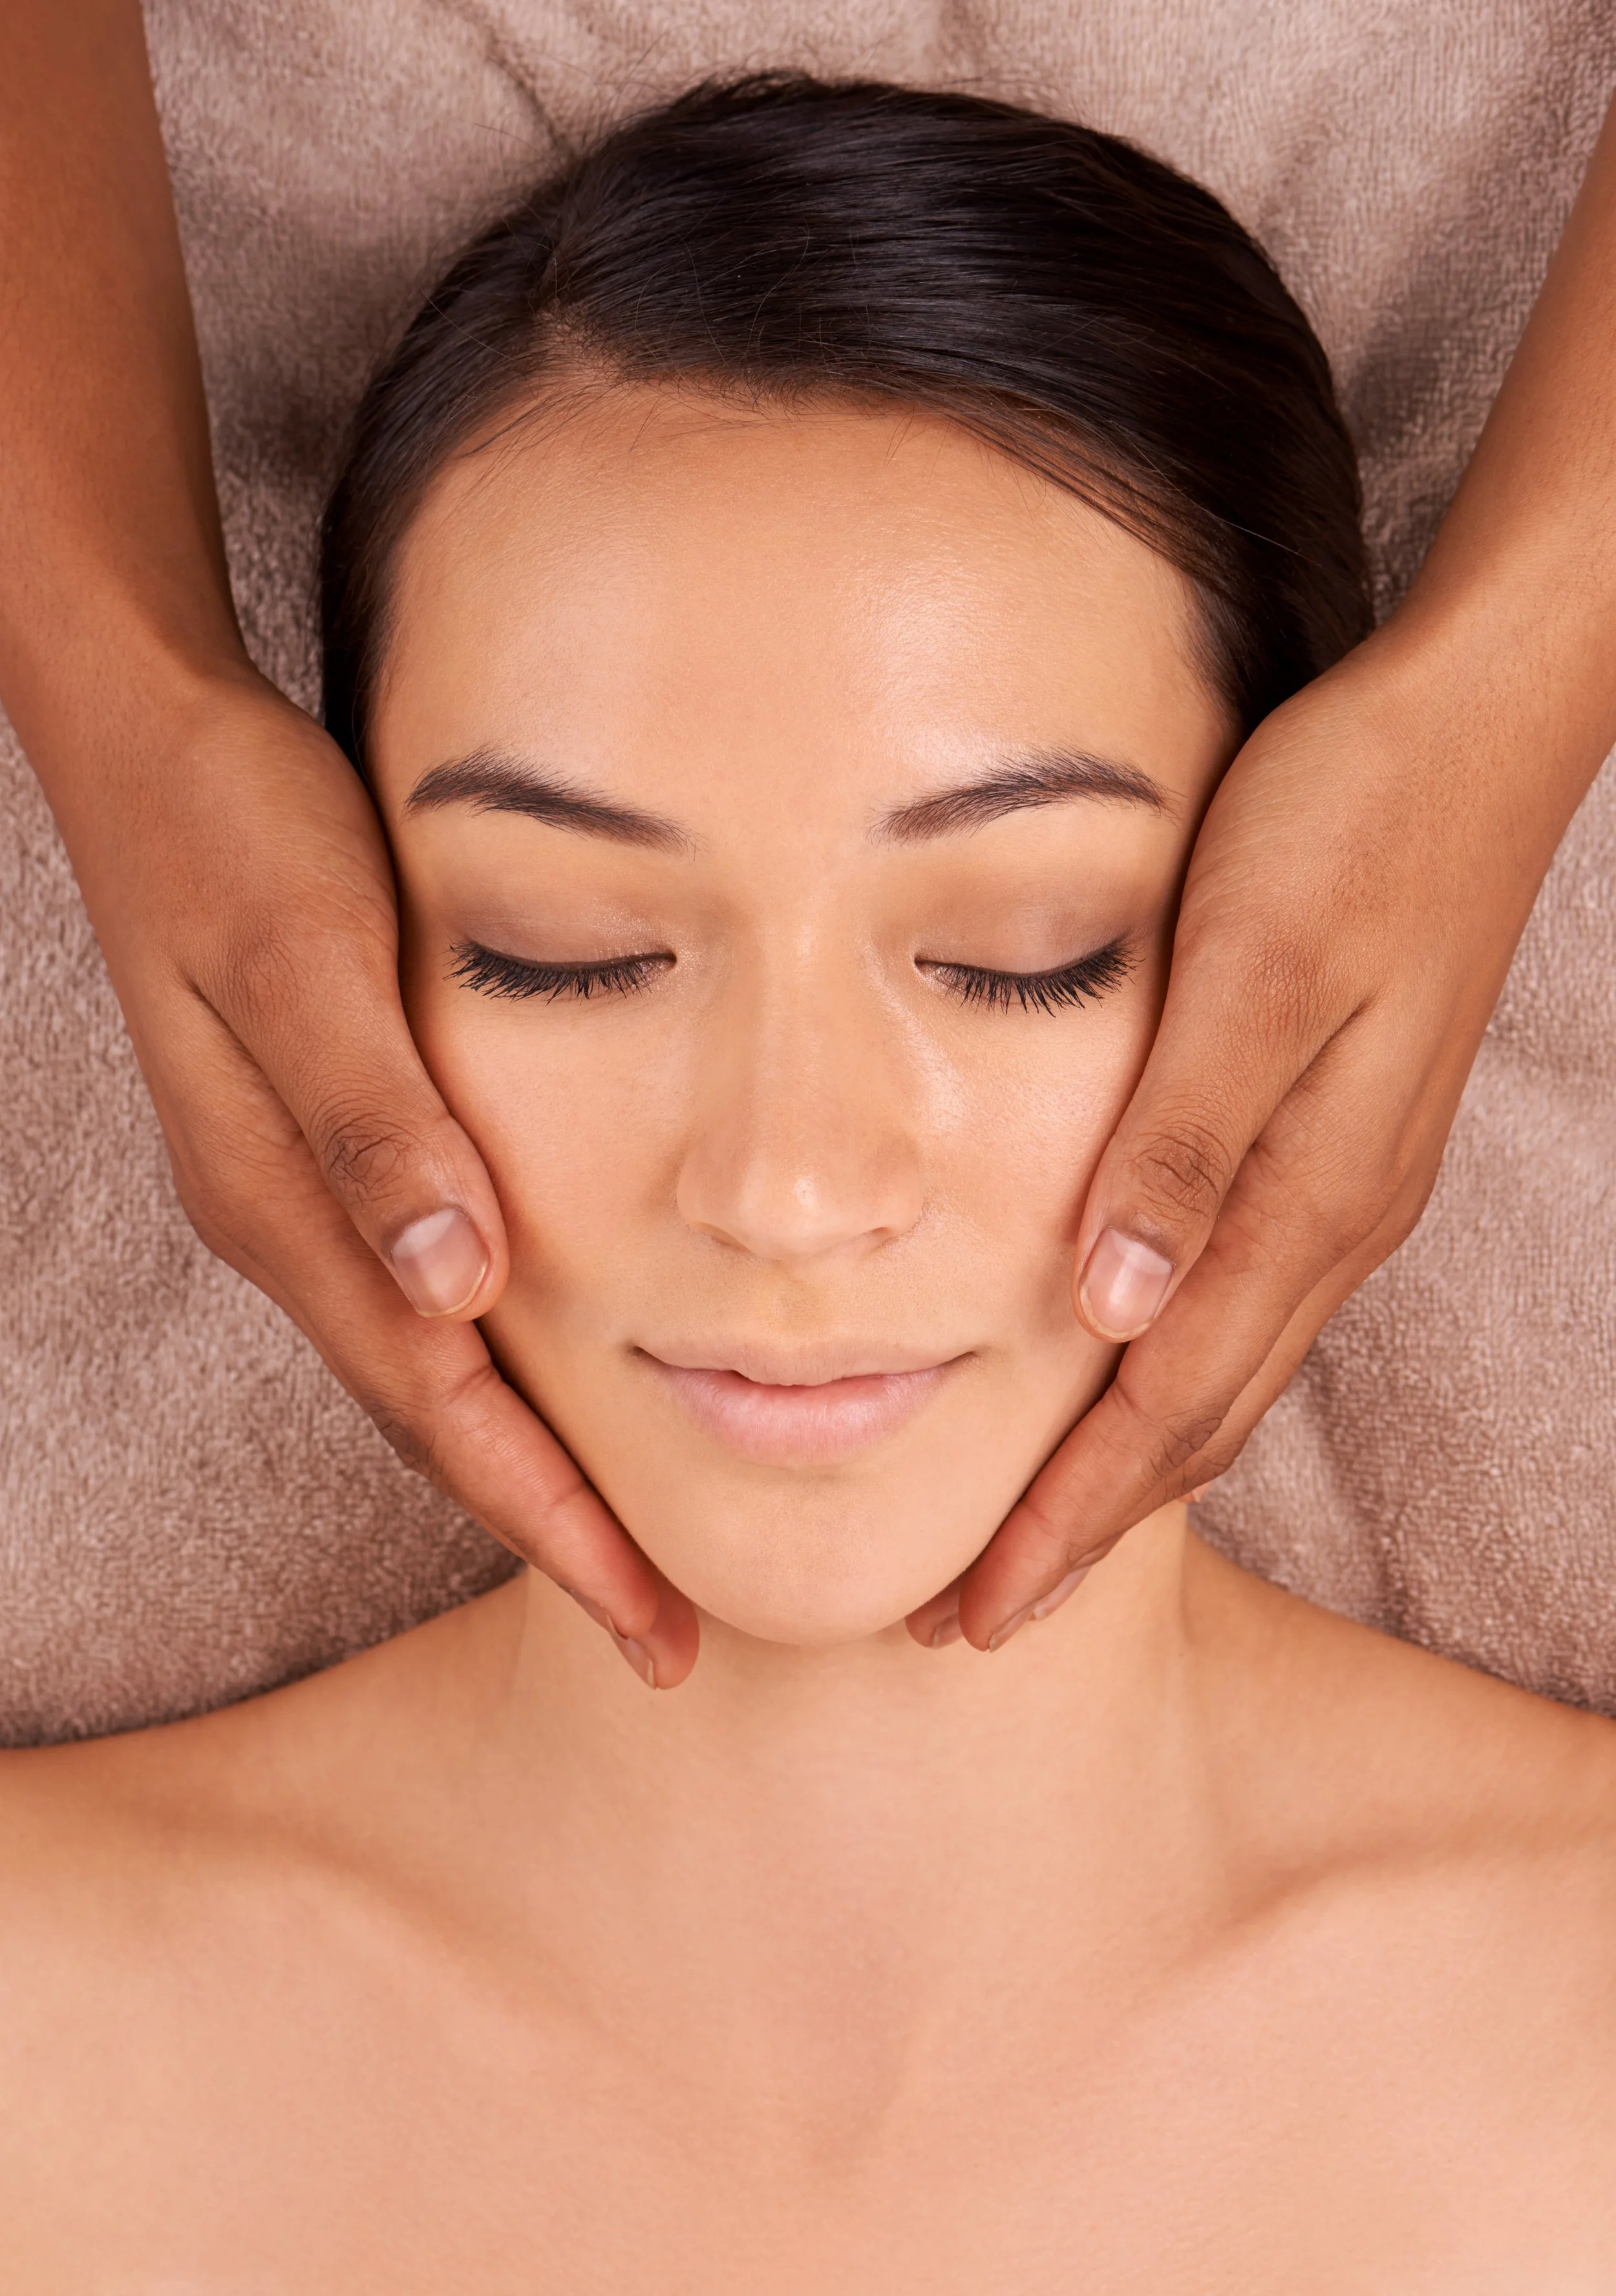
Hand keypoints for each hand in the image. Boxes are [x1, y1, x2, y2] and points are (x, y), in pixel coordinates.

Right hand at [73, 666, 698, 1687]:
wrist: (147, 739)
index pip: (442, 1406)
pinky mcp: (326, 1144)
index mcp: (289, 1206)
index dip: (550, 1518)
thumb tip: (456, 1282)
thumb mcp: (305, 955)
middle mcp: (292, 1225)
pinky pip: (422, 1295)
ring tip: (629, 1543)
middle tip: (667, 1632)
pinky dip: (497, 1364)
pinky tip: (550, 1374)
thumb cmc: (235, 830)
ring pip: (430, 1368)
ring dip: (525, 1463)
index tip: (650, 1617)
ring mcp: (301, 1194)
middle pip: (436, 1421)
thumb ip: (375, 1116)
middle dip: (552, 1531)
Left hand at [910, 618, 1602, 1652]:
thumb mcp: (1254, 969)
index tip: (979, 1606)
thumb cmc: (1353, 823)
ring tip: (1040, 1526)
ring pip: (1225, 1367)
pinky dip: (1172, 1369)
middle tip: (977, 1614)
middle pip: (1198, 1417)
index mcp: (1307, 1192)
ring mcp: (1345, 1180)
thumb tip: (1111, 1310)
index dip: (1070, 1515)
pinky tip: (1126, 1368)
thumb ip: (1180, 1142)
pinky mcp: (1338, 1133)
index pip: (1166, 1403)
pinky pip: (1247, 1298)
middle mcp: (1333, 1214)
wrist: (1478, 727)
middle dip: (1089, 1524)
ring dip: (1130, 1460)